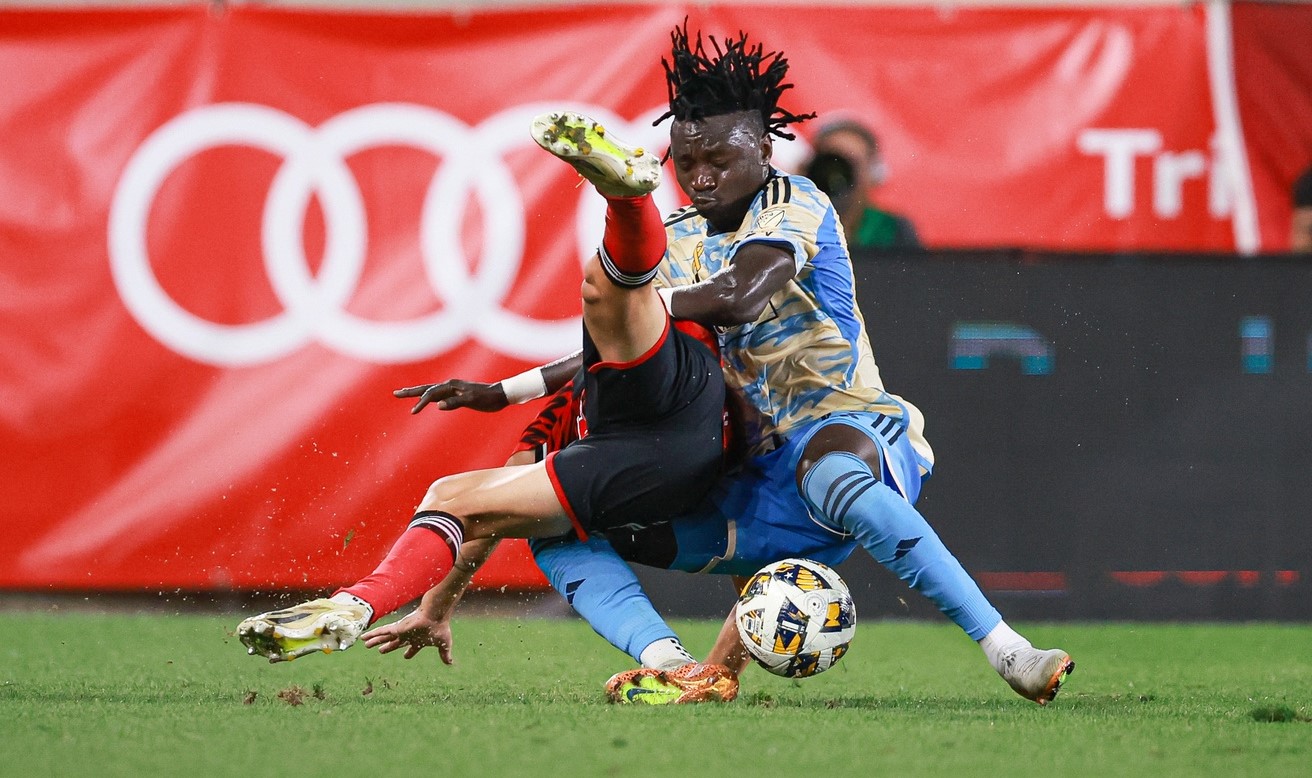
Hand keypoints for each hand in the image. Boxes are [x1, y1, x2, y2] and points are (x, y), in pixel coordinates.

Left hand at [360, 609, 454, 662]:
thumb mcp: (444, 643)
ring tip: (364, 644)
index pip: (413, 648)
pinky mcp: (397, 628)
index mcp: (419, 640)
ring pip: (385, 637)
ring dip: (375, 640)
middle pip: (395, 642)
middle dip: (388, 647)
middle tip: (380, 651)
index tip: (406, 656)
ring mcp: (402, 631)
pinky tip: (364, 637)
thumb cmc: (440, 627)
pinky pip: (382, 632)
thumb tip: (450, 663)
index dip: (409, 653)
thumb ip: (445, 654)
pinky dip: (373, 634)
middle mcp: (409, 635)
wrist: (437, 614)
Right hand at [393, 379, 508, 413]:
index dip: (421, 403)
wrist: (500, 394)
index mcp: (451, 386)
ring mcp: (452, 389)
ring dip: (417, 392)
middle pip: (426, 388)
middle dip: (410, 391)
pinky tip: (426, 400)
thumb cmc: (487, 398)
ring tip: (404, 393)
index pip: (431, 394)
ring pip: (430, 390)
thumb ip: (455, 402)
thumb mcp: (472, 400)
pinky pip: (438, 394)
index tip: (413, 412)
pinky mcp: (456, 394)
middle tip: (395, 393)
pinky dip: (428, 397)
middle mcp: (449, 385)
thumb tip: (438, 405)